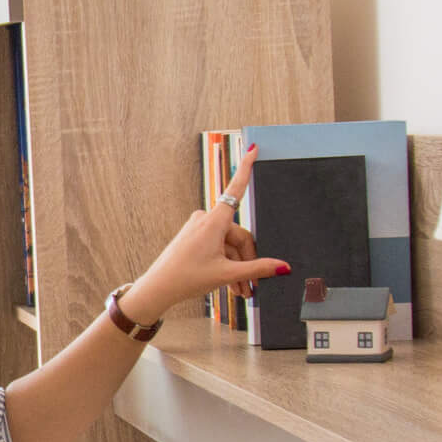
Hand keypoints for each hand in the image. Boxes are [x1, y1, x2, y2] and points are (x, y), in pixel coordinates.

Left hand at [124, 144, 289, 320]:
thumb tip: (283, 267)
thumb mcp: (227, 274)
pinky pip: (217, 248)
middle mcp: (205, 219)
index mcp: (213, 221)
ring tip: (240, 292)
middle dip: (247, 261)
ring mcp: (198, 228)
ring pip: (228, 246)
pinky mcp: (193, 237)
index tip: (253, 149)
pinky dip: (225, 265)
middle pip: (238, 235)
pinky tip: (231, 286)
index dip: (246, 168)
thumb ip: (258, 269)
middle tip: (250, 287)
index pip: (236, 188)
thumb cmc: (187, 278)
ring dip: (237, 268)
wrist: (158, 288)